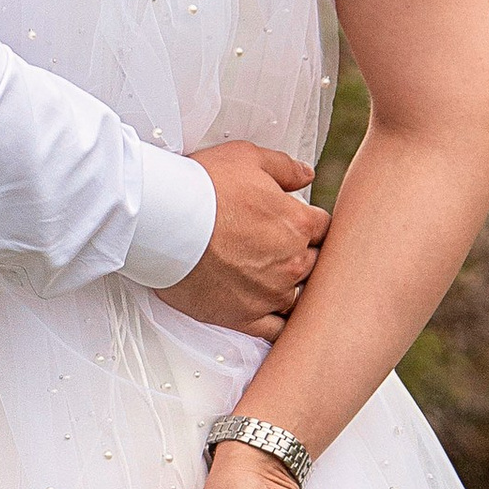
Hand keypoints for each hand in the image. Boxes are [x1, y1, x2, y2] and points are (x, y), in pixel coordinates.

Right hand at [160, 142, 326, 338]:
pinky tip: (267, 312)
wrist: (164, 220)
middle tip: (278, 249)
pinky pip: (276, 331)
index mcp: (299, 224)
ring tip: (268, 279)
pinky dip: (276, 323)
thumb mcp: (248, 158)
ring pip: (299, 299)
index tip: (294, 224)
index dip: (310, 224)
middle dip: (302, 255)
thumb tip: (307, 176)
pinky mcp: (245, 317)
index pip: (325, 229)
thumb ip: (285, 168)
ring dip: (289, 288)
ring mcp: (270, 294)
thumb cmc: (202, 186)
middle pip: (316, 265)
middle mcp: (292, 263)